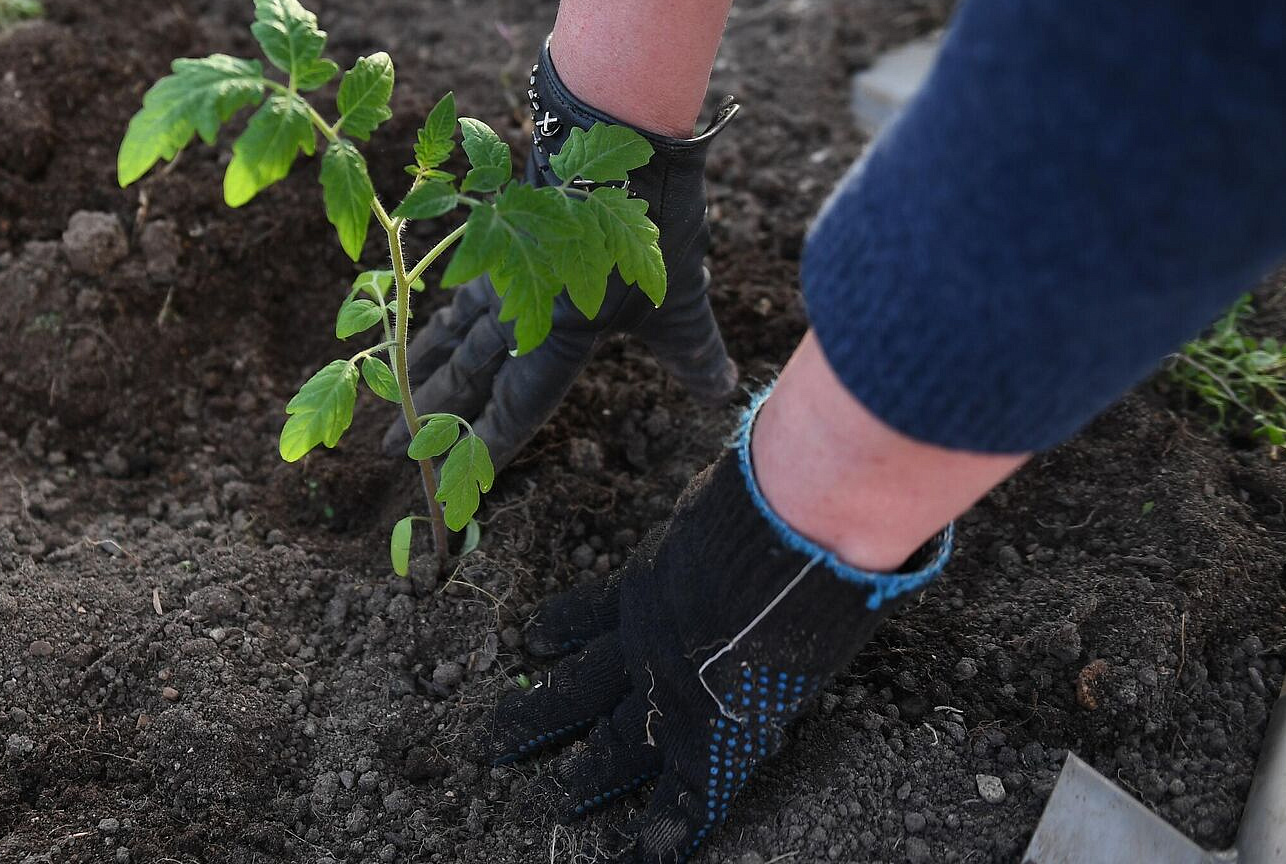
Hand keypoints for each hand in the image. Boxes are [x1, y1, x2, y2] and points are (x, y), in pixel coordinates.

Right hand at [385, 42, 739, 471]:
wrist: (613, 136)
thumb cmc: (648, 221)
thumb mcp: (677, 295)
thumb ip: (693, 349)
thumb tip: (722, 391)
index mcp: (556, 333)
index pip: (514, 405)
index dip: (485, 446)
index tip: (452, 488)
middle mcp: (517, 309)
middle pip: (464, 374)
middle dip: (430, 414)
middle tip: (388, 448)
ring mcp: (500, 271)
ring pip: (450, 333)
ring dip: (421, 368)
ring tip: (394, 395)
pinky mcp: (497, 240)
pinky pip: (458, 293)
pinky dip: (439, 318)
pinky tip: (424, 323)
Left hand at [486, 399, 951, 861]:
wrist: (791, 536)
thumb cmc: (771, 499)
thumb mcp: (734, 495)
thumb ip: (727, 503)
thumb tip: (762, 463)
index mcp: (651, 583)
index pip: (597, 615)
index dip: (565, 629)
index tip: (533, 640)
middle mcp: (648, 640)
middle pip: (583, 686)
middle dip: (540, 714)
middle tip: (494, 742)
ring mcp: (673, 687)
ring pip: (616, 743)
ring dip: (585, 775)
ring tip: (551, 802)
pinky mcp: (711, 731)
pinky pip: (683, 798)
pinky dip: (663, 836)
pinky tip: (634, 861)